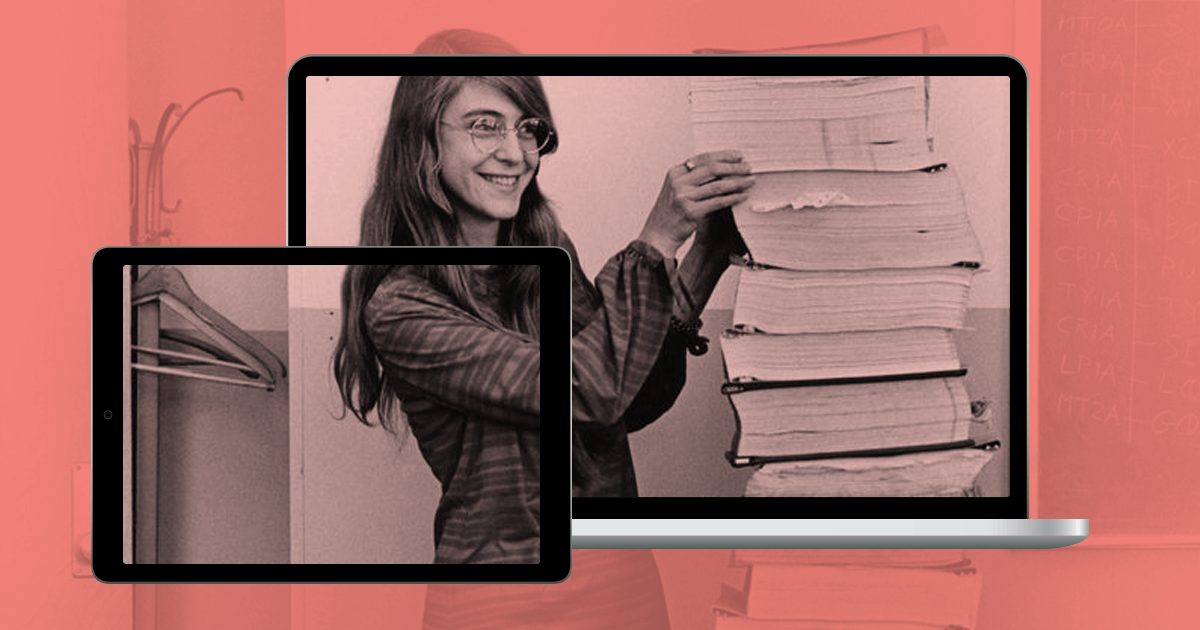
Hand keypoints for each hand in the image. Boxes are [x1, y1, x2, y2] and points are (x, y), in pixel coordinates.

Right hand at [638, 151, 754, 259]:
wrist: (658, 234)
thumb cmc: (670, 212)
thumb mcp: (678, 189)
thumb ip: (694, 178)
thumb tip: (722, 168)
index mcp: (675, 172)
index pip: (703, 158)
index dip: (723, 156)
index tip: (738, 156)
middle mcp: (678, 182)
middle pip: (712, 168)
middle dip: (733, 167)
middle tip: (748, 167)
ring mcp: (684, 197)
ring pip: (717, 185)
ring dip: (737, 182)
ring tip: (750, 181)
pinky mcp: (691, 212)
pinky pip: (718, 202)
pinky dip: (732, 198)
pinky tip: (742, 196)